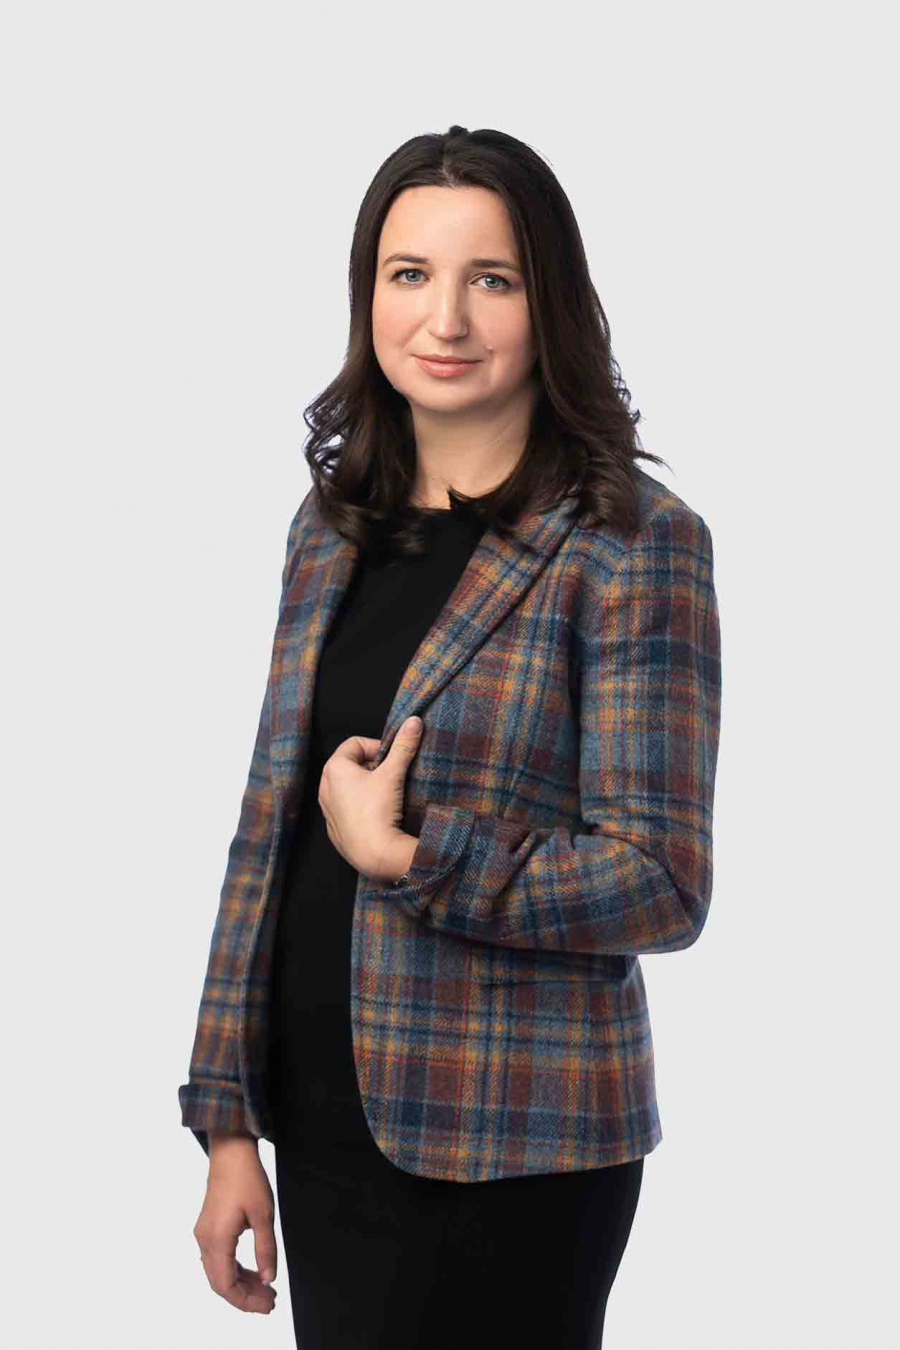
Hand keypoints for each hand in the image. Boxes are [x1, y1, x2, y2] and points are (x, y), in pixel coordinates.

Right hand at [193, 1135, 277, 1314]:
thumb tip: (268, 1278)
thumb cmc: (248, 1179)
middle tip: (270, 1301)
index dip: (245, 1301)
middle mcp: (205, 1241)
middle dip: (245, 1297)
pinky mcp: (208, 1229)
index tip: (267, 1305)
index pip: (226, 1285)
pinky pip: (218, 1259)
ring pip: (219, 1272)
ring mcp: (204, 1235)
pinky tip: (252, 1273)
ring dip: (241, 1284)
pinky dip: (235, 1270)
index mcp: (217, 1239)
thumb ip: (266, 1249)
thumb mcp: (263, 1215)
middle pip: (220, 1283)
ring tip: (265, 1290)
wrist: (231, 1152)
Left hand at [318, 716, 422, 879]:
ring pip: (349, 787)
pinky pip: (348, 808)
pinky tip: (378, 815)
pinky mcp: (334, 828)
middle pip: (351, 764)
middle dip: (372, 766)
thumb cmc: (378, 810)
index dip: (376, 746)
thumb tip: (414, 721)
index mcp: (334, 768)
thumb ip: (403, 745)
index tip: (391, 758)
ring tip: (386, 796)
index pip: (355, 743)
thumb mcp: (393, 773)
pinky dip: (361, 806)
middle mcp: (324, 786)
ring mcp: (327, 809)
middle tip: (391, 776)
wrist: (374, 854)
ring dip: (367, 787)